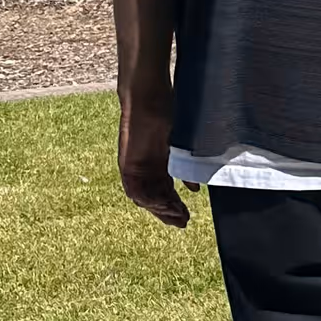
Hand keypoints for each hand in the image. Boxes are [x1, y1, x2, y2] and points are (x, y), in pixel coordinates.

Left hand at [118, 96, 189, 228]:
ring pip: (144, 198)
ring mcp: (134, 168)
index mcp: (159, 165)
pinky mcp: (126, 165)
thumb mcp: (181, 145)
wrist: (148, 98)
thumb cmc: (167, 113)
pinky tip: (161, 204)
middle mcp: (145, 170)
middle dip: (168, 212)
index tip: (187, 217)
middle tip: (183, 222)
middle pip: (155, 198)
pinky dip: (147, 199)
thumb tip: (194, 188)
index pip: (165, 192)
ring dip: (159, 209)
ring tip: (175, 216)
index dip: (175, 206)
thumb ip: (185, 167)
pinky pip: (134, 190)